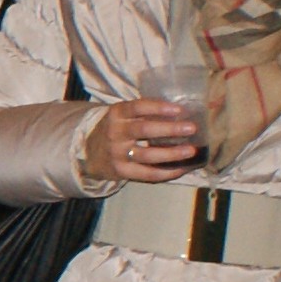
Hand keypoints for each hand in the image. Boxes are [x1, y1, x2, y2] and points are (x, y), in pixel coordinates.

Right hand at [80, 99, 205, 185]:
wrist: (88, 153)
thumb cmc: (116, 130)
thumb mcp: (122, 116)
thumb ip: (143, 113)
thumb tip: (181, 113)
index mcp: (117, 114)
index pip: (137, 107)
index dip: (158, 108)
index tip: (179, 109)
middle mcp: (115, 133)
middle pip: (144, 130)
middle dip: (170, 129)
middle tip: (191, 128)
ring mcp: (117, 154)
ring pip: (147, 155)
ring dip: (172, 153)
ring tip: (191, 150)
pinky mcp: (121, 171)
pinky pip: (147, 174)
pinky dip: (166, 172)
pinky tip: (181, 168)